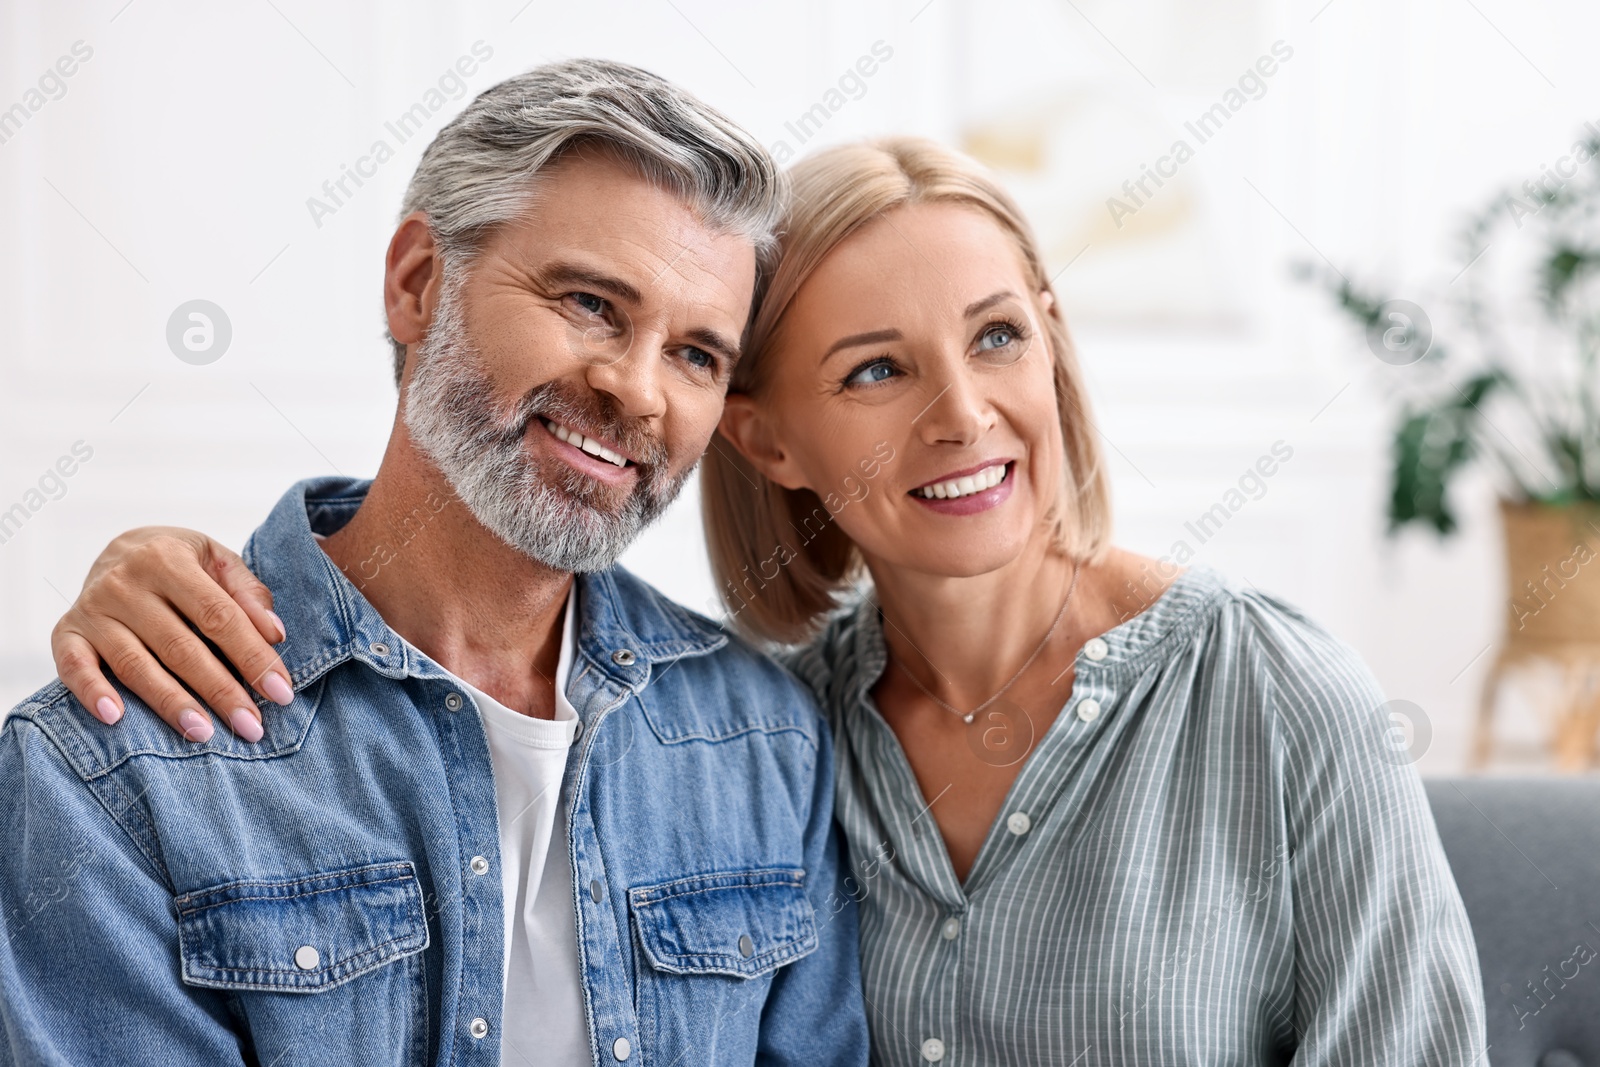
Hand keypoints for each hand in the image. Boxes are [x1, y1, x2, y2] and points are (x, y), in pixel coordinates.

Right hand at [50, 527, 293, 742]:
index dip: (252, 656)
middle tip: (251, 727)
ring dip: (170, 703)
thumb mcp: (217, 560)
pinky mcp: (66, 632)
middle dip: (220, 691)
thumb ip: (247, 593)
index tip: (280, 693)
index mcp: (168, 559)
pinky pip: (73, 666)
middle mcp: (125, 583)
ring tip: (203, 733)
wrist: (119, 548)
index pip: (218, 616)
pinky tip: (115, 718)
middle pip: (180, 647)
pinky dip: (91, 692)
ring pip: (136, 664)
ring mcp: (93, 609)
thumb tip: (274, 634)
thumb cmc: (180, 561)